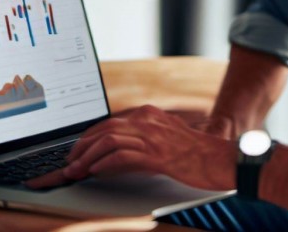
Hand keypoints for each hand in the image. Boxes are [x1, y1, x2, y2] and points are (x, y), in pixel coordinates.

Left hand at [26, 104, 236, 190]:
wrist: (217, 158)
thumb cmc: (194, 152)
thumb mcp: (166, 136)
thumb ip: (143, 138)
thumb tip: (114, 153)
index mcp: (149, 114)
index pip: (110, 121)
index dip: (89, 137)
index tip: (77, 150)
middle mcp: (148, 120)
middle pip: (105, 127)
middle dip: (82, 146)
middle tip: (69, 162)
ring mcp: (152, 136)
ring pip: (108, 140)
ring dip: (87, 157)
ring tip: (76, 171)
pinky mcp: (156, 154)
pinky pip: (121, 155)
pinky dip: (104, 164)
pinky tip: (96, 172)